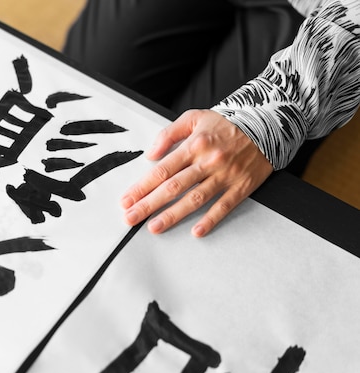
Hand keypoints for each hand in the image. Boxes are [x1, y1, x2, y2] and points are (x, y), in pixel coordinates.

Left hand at [121, 109, 272, 236]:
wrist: (268, 123)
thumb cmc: (226, 123)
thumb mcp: (194, 117)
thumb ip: (169, 134)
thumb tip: (150, 154)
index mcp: (194, 145)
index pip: (162, 170)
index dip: (142, 186)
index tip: (127, 199)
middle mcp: (208, 161)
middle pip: (173, 187)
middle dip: (149, 204)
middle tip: (131, 217)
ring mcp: (225, 175)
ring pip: (195, 199)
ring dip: (173, 215)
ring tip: (154, 227)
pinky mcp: (241, 186)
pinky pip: (224, 206)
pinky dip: (211, 219)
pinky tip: (196, 231)